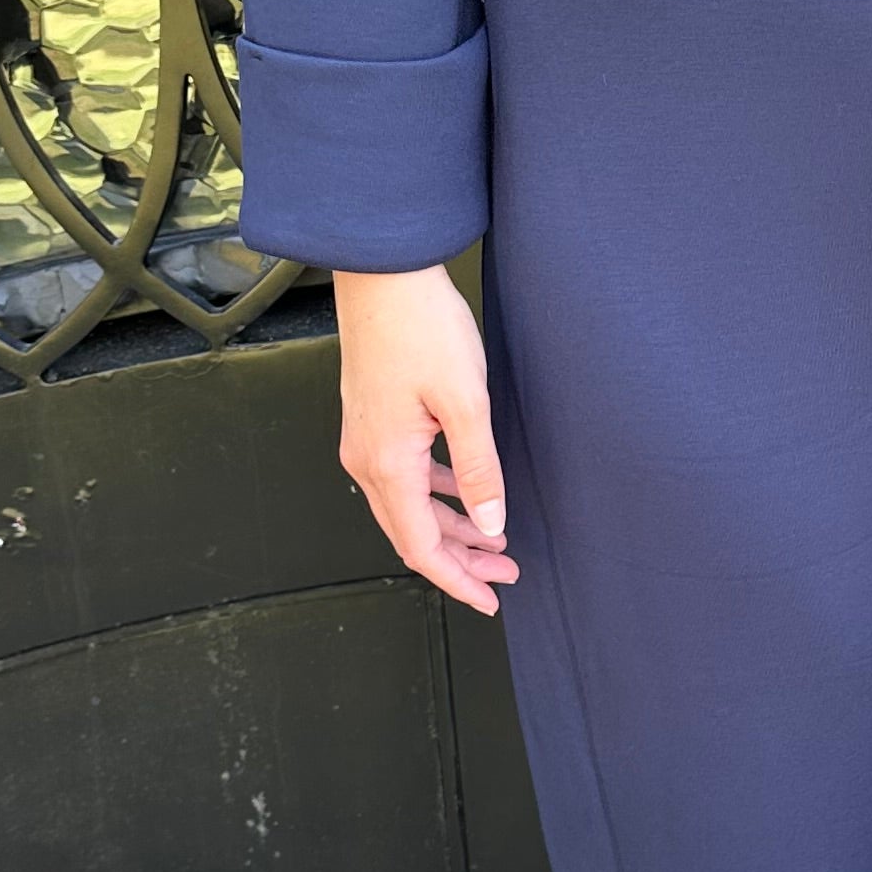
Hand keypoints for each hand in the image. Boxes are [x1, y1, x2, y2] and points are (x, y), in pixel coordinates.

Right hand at [334, 264, 517, 615]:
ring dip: (451, 527)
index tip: (490, 599)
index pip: (421, 547)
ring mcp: (365, 439)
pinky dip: (436, 495)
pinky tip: (464, 493)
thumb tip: (490, 525)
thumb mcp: (466, 402)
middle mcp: (366, 459)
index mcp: (387, 463)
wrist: (383, 272)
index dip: (457, 580)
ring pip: (409, 506)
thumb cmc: (420, 325)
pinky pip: (403, 476)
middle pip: (413, 533)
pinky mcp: (372, 419)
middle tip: (505, 572)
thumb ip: (479, 469)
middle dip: (460, 560)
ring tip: (495, 541)